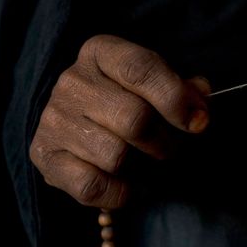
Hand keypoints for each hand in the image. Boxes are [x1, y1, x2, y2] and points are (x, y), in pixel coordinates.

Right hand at [30, 35, 209, 208]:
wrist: (74, 123)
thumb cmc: (124, 99)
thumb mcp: (152, 84)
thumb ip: (180, 88)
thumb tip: (201, 95)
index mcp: (100, 53)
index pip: (141, 69)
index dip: (176, 99)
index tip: (199, 123)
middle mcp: (72, 82)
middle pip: (133, 118)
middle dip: (163, 141)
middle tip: (168, 149)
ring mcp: (54, 120)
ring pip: (115, 156)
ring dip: (139, 167)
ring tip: (142, 162)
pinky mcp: (44, 157)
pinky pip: (92, 186)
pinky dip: (118, 193)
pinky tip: (126, 185)